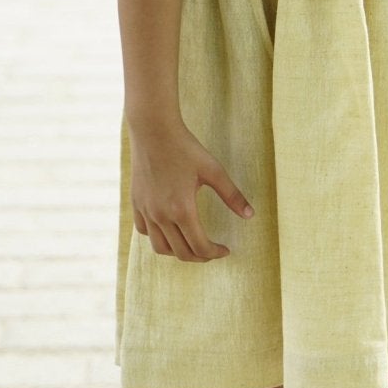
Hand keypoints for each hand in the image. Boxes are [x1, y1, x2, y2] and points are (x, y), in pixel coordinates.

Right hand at [128, 119, 253, 260]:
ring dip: (178, 252)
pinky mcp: (136, 203)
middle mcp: (161, 215)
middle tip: (212, 251)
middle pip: (181, 252)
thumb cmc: (185, 148)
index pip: (200, 247)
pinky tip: (170, 230)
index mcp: (182, 210)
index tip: (225, 250)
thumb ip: (232, 195)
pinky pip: (144, 231)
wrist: (153, 130)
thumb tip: (250, 215)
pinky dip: (158, 238)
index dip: (215, 253)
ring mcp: (146, 211)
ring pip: (160, 248)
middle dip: (200, 257)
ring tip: (191, 246)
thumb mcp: (213, 170)